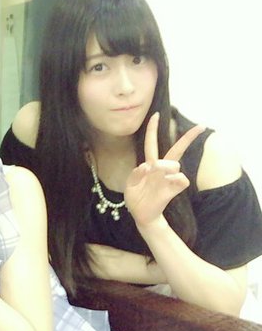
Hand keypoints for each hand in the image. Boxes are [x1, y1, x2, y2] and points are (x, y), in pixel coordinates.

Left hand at [125, 112, 202, 227]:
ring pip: (174, 164)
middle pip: (176, 150)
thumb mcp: (129, 184)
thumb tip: (147, 166)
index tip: (156, 114)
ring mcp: (169, 178)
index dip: (152, 129)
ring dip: (163, 168)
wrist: (141, 215)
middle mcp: (161, 169)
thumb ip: (135, 174)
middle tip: (201, 126)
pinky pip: (181, 178)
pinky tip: (166, 185)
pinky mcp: (175, 188)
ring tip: (154, 179)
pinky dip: (173, 179)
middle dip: (188, 138)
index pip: (152, 144)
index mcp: (149, 165)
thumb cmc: (136, 199)